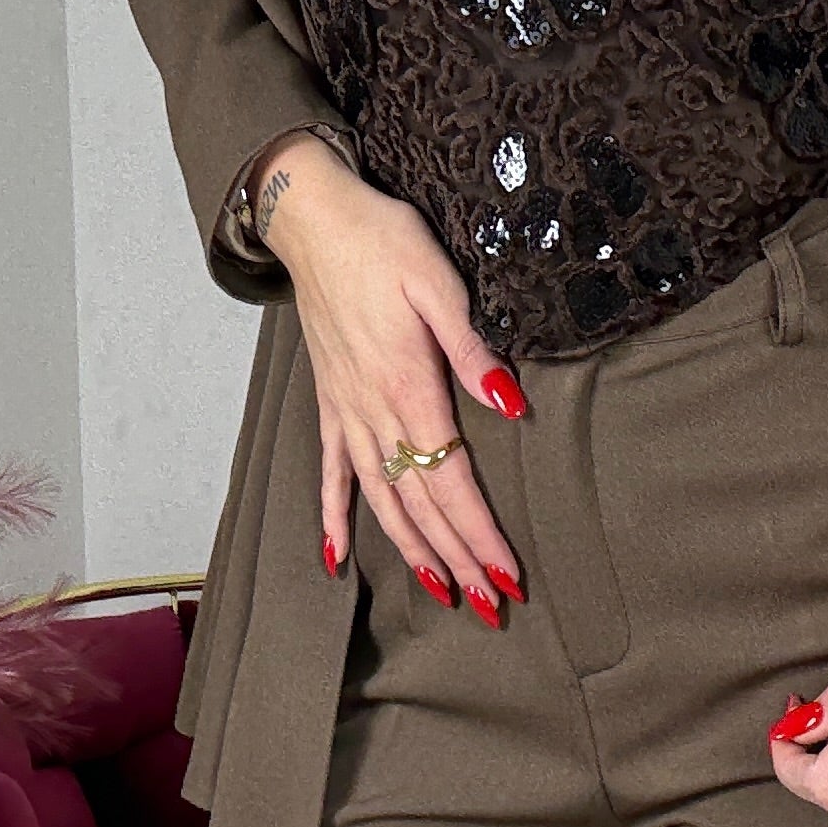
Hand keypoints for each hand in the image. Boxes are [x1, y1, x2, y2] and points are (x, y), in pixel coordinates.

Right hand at [259, 139, 528, 626]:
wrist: (314, 220)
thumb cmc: (382, 240)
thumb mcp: (438, 281)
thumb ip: (473, 349)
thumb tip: (513, 403)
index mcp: (408, 387)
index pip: (452, 481)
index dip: (480, 535)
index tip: (508, 577)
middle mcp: (373, 413)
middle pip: (421, 505)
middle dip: (458, 560)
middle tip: (491, 607)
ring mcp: (346, 412)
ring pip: (381, 500)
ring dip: (411, 552)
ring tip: (442, 593)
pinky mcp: (329, 402)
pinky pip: (331, 472)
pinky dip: (333, 518)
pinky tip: (336, 558)